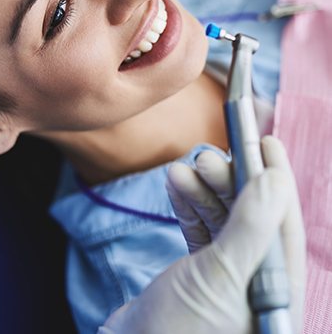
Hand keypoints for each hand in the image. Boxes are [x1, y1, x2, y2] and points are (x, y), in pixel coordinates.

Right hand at [98, 136, 305, 333]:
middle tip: (206, 156)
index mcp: (277, 292)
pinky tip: (175, 185)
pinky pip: (200, 230)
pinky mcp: (199, 272)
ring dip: (202, 191)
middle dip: (227, 183)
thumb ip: (251, 227)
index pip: (284, 224)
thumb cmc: (179, 330)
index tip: (266, 143)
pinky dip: (188, 206)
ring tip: (181, 169)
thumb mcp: (219, 275)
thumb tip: (277, 178)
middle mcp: (256, 282)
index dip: (276, 180)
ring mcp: (226, 276)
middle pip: (250, 217)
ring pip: (222, 220)